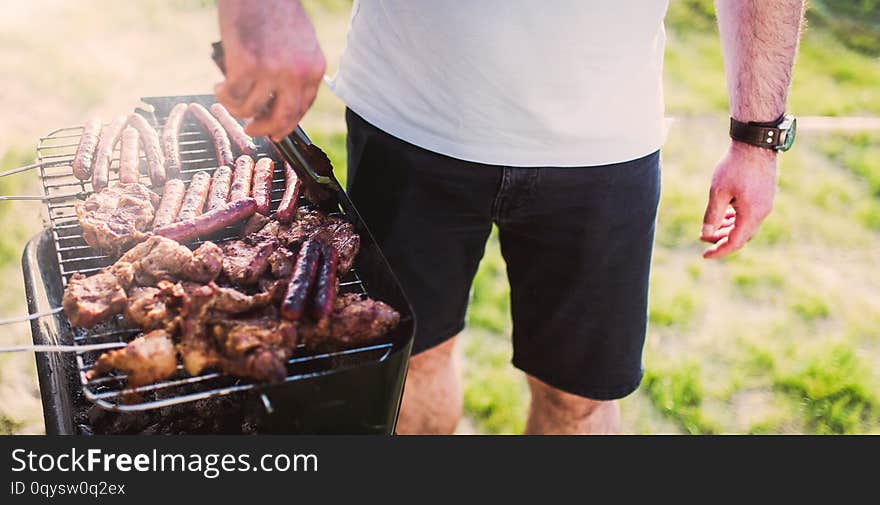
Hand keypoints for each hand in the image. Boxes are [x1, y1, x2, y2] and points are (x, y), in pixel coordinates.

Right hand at [215, 0, 325, 140]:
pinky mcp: (246, 66)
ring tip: (226, 95)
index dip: (286, 123)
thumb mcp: (298, 43)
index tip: (275, 130)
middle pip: (282, 117)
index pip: (302, 107)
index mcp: (313, 68)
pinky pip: (233, 95)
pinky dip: (223, 94)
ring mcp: (271, 71)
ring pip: (251, 108)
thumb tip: (278, 99)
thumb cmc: (273, 8)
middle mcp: (296, 73)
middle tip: (252, 129)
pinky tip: (219, 86)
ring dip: (236, 107)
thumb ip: (294, 70)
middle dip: (264, 128)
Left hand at [700, 141, 777, 258]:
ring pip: (745, 225)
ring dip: (728, 229)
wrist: (755, 143)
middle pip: (741, 236)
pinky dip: (736, 218)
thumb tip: (705, 233)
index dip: (719, 250)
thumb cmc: (735, 166)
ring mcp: (765, 204)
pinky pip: (750, 215)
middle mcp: (762, 212)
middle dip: (721, 239)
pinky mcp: (765, 196)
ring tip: (710, 227)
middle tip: (702, 238)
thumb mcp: (718, 192)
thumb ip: (712, 215)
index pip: (735, 242)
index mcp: (752, 214)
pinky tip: (723, 214)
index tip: (704, 255)